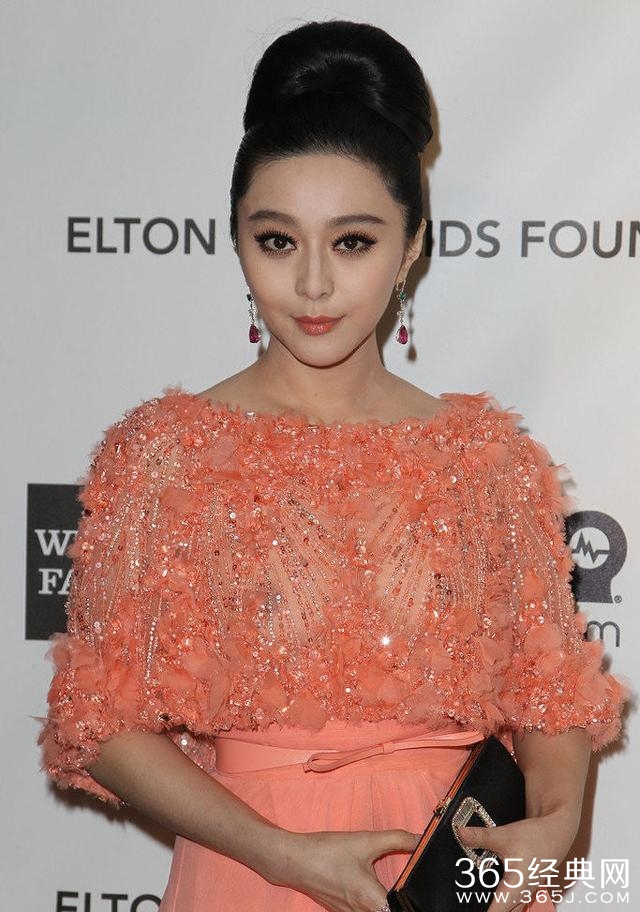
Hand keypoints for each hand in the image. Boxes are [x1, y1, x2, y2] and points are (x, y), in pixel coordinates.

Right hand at [264, 828, 419, 911]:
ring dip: (386, 904)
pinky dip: (373, 905)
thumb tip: (420, 839)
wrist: (294, 860)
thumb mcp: (364, 840)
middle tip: (413, 892)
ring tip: (396, 892)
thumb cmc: (328, 852)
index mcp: (372, 901)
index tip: (426, 896)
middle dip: (402, 903)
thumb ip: (396, 839)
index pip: (401, 911)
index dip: (414, 904)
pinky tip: (375, 893)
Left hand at [457, 807, 578, 910]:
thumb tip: (460, 833)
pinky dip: (499, 899)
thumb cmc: (536, 838)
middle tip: (467, 903)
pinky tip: (487, 888)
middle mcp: (520, 896)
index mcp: (515, 889)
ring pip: (507, 907)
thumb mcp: (504, 836)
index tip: (466, 910)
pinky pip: (509, 901)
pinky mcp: (522, 888)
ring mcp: (522, 893)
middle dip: (486, 906)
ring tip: (476, 896)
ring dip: (495, 903)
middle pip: (502, 911)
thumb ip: (481, 836)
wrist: (556, 833)